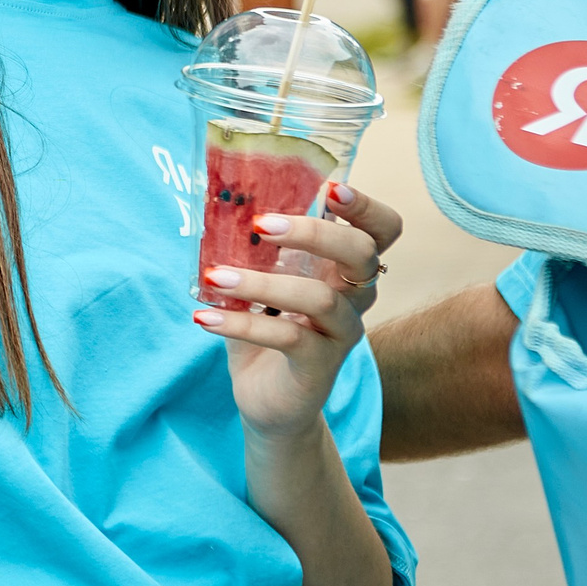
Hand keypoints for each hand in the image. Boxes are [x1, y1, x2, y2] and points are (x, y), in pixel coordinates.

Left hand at [195, 182, 405, 441]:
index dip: (365, 207)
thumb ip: (251, 247)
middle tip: (263, 225)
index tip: (331, 186)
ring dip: (261, 282)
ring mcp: (341, 332)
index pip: (381, 230)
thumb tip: (217, 201)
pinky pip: (287, 337)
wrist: (267, 399)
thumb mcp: (258, 281)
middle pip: (362, 253)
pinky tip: (204, 317)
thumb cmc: (265, 328)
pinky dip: (241, 323)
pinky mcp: (319, 366)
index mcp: (341, 268)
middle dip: (315, 232)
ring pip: (318, 298)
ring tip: (213, 276)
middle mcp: (353, 297)